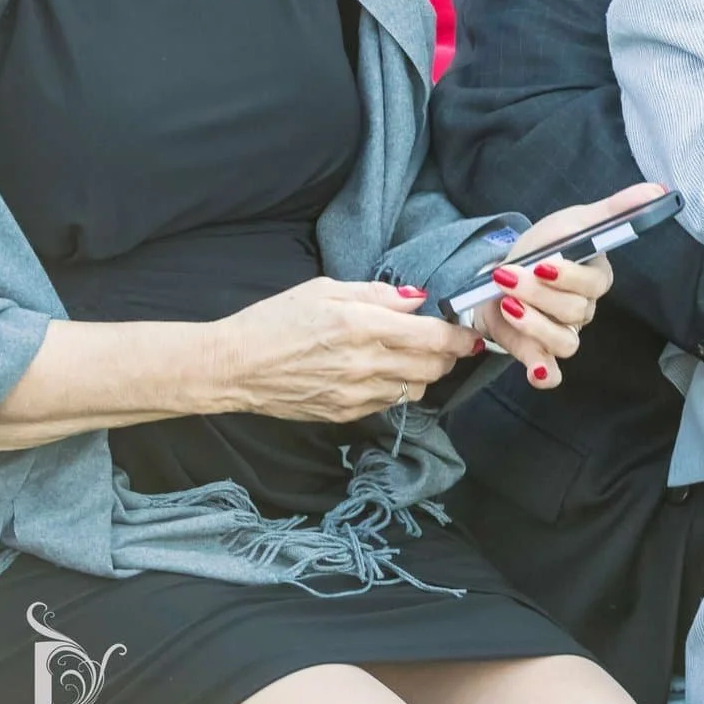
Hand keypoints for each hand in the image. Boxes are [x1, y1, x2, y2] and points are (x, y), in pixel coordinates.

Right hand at [213, 276, 486, 422]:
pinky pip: (390, 404)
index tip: (471, 333)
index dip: (461, 336)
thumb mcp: (325, 289)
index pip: (434, 337)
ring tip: (412, 356)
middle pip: (434, 367)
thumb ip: (378, 294)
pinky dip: (399, 389)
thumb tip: (418, 299)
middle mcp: (365, 363)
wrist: (232, 366)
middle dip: (448, 355)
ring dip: (425, 373)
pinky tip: (384, 373)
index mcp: (362, 325)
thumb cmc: (274, 320)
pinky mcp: (345, 414)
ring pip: (417, 388)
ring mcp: (356, 393)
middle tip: (445, 342)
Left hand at [468, 182, 664, 388]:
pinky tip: (535, 368)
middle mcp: (583, 309)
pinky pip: (552, 373)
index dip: (567, 277)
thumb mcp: (574, 221)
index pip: (593, 284)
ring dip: (533, 326)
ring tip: (506, 305)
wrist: (498, 273)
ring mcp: (563, 333)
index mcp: (595, 278)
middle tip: (507, 277)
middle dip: (537, 295)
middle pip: (575, 312)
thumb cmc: (542, 247)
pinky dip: (544, 373)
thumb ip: (616, 209)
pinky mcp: (539, 353)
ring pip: (565, 343)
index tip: (540, 263)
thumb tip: (659, 190)